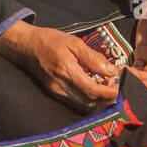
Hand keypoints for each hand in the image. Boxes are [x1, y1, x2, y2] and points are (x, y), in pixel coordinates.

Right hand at [0, 20, 121, 112]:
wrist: (25, 45)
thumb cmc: (49, 40)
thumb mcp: (74, 43)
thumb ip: (93, 58)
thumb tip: (112, 71)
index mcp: (66, 71)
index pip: (92, 90)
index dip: (109, 93)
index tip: (121, 89)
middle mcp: (60, 86)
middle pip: (89, 103)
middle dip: (106, 99)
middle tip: (117, 88)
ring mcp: (56, 92)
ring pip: (83, 105)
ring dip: (97, 100)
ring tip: (106, 87)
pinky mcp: (54, 93)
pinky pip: (75, 102)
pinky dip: (87, 99)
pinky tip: (93, 87)